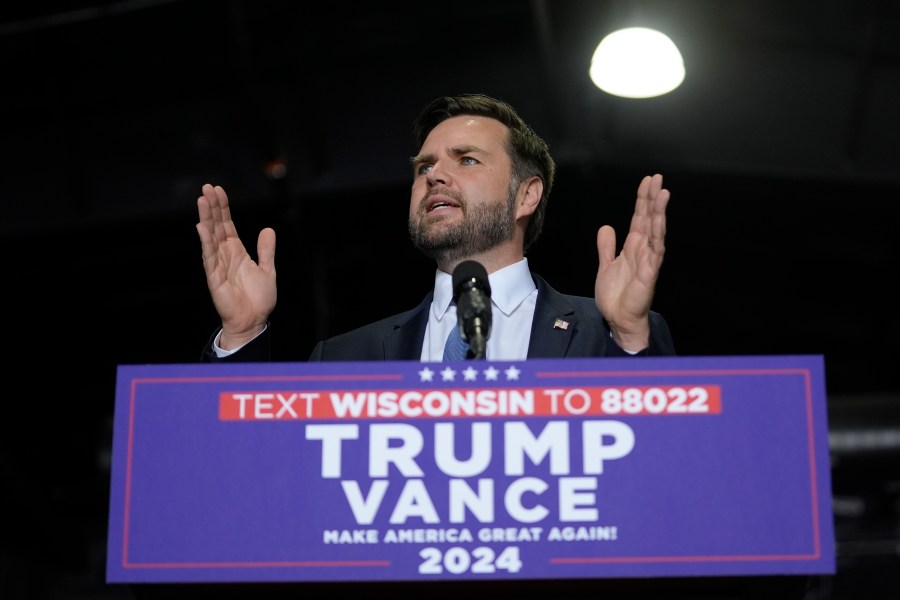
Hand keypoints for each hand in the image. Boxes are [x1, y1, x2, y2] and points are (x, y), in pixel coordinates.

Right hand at [196, 183, 276, 349]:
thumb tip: (268, 229)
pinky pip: (209, 256)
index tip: (218, 190)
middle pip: (216, 226)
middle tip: (207, 187)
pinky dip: (206, 241)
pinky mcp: (214, 277)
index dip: (223, 208)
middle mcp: (225, 255)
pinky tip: (202, 227)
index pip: (226, 225)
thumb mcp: (267, 269)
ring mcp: (218, 264)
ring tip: (202, 200)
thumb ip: (266, 250)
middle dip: (212, 206)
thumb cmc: (258, 299)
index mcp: (236, 251)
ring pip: (210, 237)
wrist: (254, 321)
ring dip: (206, 218)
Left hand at [594, 174, 669, 351]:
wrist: (618, 318)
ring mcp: (648, 260)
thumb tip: (607, 227)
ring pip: (656, 231)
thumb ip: (607, 247)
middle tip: (657, 178)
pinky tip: (659, 223)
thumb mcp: (606, 265)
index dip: (643, 199)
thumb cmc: (616, 295)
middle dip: (653, 198)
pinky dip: (657, 238)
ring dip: (659, 213)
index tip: (647, 181)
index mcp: (634, 246)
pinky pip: (655, 253)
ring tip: (663, 193)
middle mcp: (644, 250)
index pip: (640, 217)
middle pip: (650, 218)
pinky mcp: (649, 274)